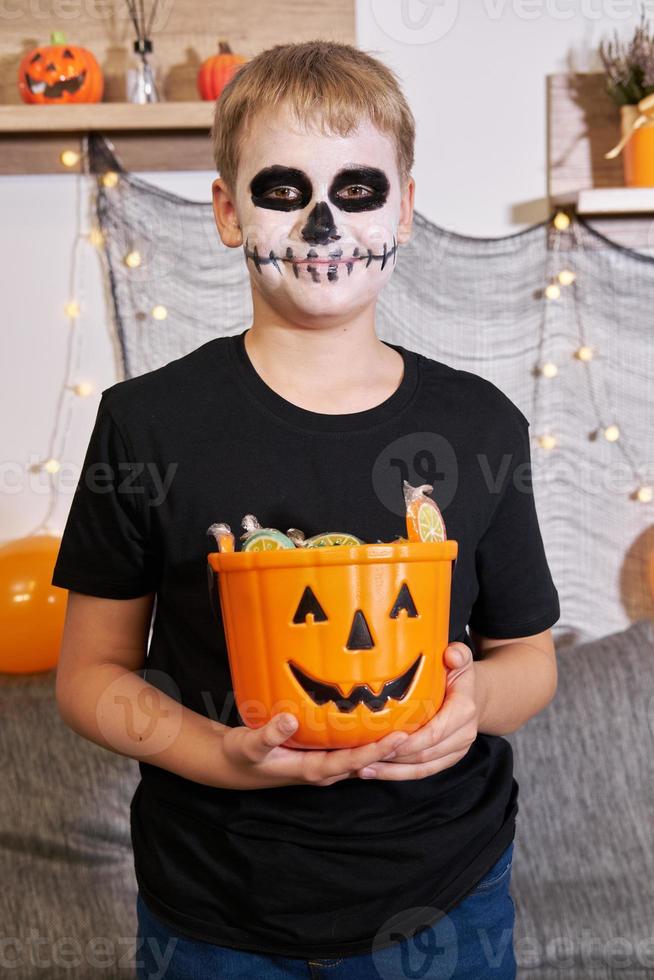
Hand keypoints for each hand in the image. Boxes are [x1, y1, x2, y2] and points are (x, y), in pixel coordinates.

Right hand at [219, 712, 410, 789]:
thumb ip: (268, 734)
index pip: (352, 762)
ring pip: (360, 755)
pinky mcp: (320, 754)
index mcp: (311, 769)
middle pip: (365, 760)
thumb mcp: (249, 744)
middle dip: (390, 748)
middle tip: (418, 727)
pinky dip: (366, 737)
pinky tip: (378, 719)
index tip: (399, 738)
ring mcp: (323, 763)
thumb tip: (289, 718)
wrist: (233, 765)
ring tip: (409, 721)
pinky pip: (349, 748)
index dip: (376, 751)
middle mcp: (323, 769)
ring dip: (382, 744)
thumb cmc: (241, 755)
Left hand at [355, 643, 481, 780]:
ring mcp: (456, 750)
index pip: (435, 732)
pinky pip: (423, 771)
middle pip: (426, 753)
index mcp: (464, 711)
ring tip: (363, 768)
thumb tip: (452, 654)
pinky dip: (399, 774)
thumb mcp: (462, 659)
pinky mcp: (447, 759)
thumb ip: (459, 654)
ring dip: (392, 771)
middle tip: (364, 756)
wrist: (475, 696)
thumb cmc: (459, 675)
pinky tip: (374, 771)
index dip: (410, 741)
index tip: (385, 741)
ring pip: (423, 767)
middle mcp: (463, 735)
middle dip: (395, 757)